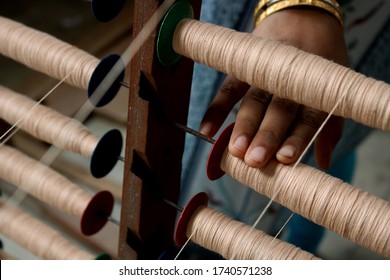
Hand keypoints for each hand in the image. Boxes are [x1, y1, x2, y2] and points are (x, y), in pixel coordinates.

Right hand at [200, 8, 348, 169]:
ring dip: (244, 125)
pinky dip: (217, 108)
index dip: (297, 138)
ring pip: (255, 99)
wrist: (304, 16)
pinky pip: (229, 87)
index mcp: (317, 88)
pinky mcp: (245, 65)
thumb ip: (328, 127)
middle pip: (280, 109)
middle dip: (267, 135)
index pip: (308, 116)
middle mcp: (291, 80)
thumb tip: (324, 163)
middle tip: (254, 159)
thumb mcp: (332, 90)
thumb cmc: (319, 65)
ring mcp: (266, 71)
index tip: (284, 159)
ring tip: (235, 150)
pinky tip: (206, 130)